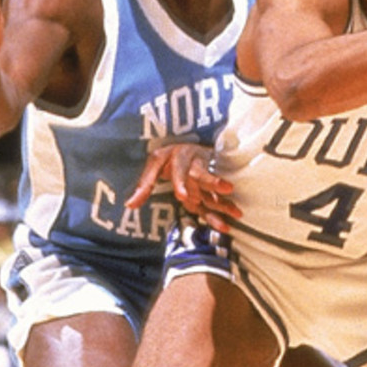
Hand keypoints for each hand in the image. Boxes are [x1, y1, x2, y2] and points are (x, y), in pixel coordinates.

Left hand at [126, 144, 241, 231]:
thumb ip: (144, 187)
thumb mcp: (154, 167)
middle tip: (225, 190)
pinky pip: (216, 199)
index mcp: (176, 157)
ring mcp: (205, 175)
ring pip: (214, 190)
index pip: (178, 169)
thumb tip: (130, 205)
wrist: (187, 148)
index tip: (184, 196)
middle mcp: (193, 164)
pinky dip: (224, 209)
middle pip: (203, 175)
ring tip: (236, 211)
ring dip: (224, 200)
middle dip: (212, 183)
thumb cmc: (168, 159)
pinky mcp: (210, 187)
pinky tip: (234, 218)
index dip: (181, 182)